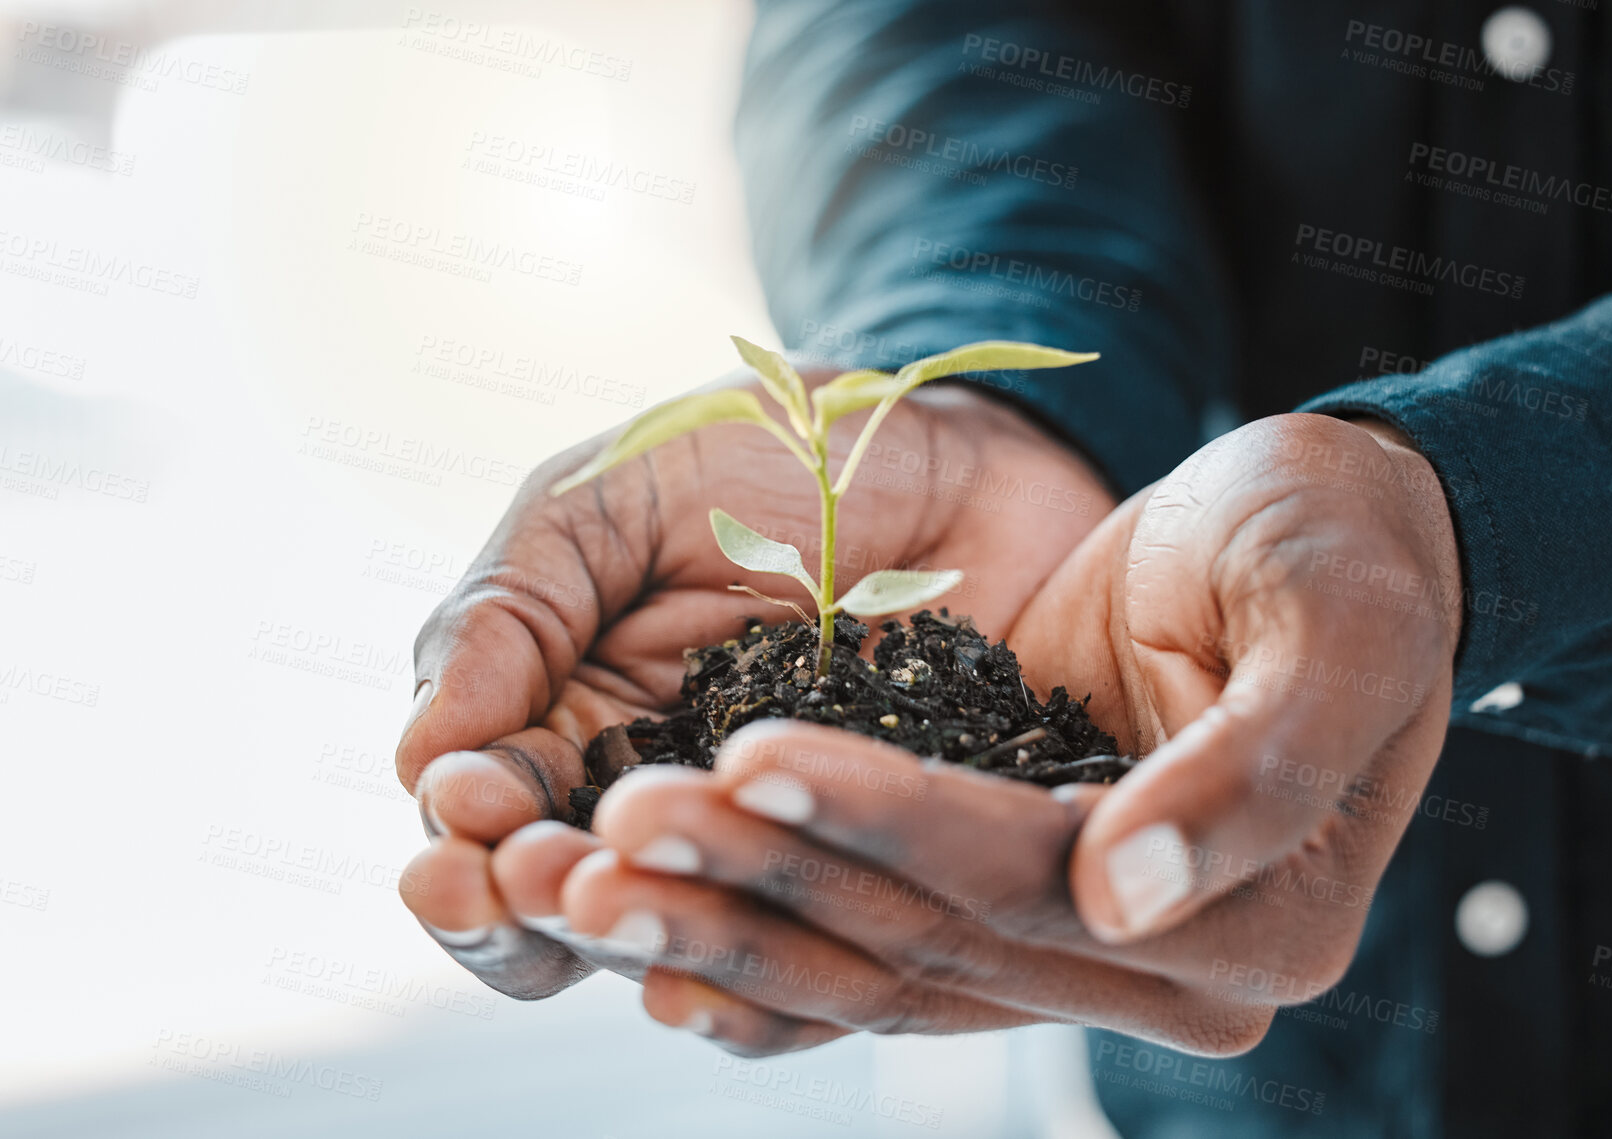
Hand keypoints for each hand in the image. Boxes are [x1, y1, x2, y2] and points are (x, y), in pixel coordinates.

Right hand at [394, 372, 1114, 1001]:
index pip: (483, 822)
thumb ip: (512, 611)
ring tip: (611, 897)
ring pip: (675, 936)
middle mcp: (656, 805)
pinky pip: (815, 931)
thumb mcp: (614, 503)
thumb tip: (418, 755)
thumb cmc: (772, 458)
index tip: (465, 813)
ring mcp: (765, 841)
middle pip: (558, 908)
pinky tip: (755, 923)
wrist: (964, 456)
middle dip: (518, 905)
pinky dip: (777, 950)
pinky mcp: (870, 862)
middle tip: (523, 878)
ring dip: (628, 931)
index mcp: (569, 720)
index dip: (460, 835)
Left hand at [501, 413, 1459, 1054]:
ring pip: (880, 964)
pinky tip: (652, 930)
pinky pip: (876, 952)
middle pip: (932, 942)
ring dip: (731, 917)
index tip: (747, 753)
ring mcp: (1080, 949)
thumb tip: (1119, 887)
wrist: (1325, 537)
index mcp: (1263, 918)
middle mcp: (1163, 963)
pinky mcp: (1012, 904)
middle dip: (765, 880)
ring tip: (584, 872)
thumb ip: (1256, 764)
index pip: (1033, 881)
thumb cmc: (1346, 552)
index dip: (887, 822)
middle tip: (612, 826)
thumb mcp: (1338, 624)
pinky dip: (764, 942)